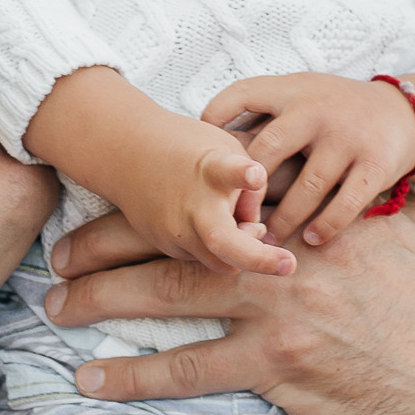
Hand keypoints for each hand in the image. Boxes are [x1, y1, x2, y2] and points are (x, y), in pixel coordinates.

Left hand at [46, 198, 414, 414]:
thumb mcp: (411, 237)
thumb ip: (361, 204)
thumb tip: (333, 184)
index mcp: (315, 211)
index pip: (221, 191)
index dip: (162, 191)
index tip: (117, 192)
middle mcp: (290, 250)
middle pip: (178, 233)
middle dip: (108, 239)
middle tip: (60, 250)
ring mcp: (282, 307)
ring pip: (167, 293)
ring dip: (100, 298)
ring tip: (55, 304)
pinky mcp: (279, 367)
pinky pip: (187, 370)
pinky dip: (132, 375)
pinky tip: (90, 379)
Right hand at [113, 111, 295, 278]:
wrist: (126, 153)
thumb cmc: (189, 148)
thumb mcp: (229, 150)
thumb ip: (251, 190)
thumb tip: (256, 232)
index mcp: (211, 170)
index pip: (226, 171)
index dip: (243, 175)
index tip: (255, 174)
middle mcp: (192, 204)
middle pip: (224, 241)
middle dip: (258, 259)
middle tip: (288, 265)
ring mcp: (175, 229)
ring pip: (221, 260)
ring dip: (242, 252)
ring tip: (247, 229)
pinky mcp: (164, 245)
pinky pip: (203, 257)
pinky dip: (217, 248)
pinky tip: (214, 224)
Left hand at [203, 71, 414, 247]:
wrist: (402, 113)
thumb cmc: (333, 109)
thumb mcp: (298, 93)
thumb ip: (260, 110)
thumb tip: (202, 138)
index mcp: (291, 91)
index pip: (241, 95)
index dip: (214, 119)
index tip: (203, 155)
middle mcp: (318, 110)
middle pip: (270, 148)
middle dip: (248, 187)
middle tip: (231, 218)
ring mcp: (349, 137)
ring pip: (308, 184)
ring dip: (285, 217)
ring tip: (267, 240)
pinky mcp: (376, 163)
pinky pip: (346, 202)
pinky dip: (327, 224)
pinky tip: (312, 239)